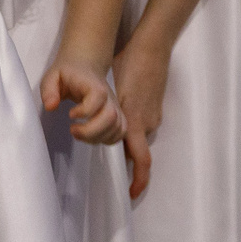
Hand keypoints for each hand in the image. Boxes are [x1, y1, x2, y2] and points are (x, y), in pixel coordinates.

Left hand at [40, 55, 125, 145]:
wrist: (85, 67)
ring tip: (79, 134)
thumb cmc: (68, 74)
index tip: (70, 114)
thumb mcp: (52, 77)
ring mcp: (114, 107)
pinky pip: (120, 132)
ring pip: (117, 128)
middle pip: (111, 117)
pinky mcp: (117, 116)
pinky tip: (92, 137)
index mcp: (94, 85)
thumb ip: (48, 90)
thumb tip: (50, 107)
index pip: (98, 97)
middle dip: (91, 131)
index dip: (85, 110)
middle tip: (73, 130)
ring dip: (97, 138)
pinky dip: (108, 139)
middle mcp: (108, 97)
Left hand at [111, 40, 168, 198]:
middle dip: (122, 156)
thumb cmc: (130, 65)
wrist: (152, 47)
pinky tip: (117, 113)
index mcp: (136, 121)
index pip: (141, 160)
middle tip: (102, 152)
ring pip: (135, 136)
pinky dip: (129, 126)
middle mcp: (148, 122)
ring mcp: (154, 115)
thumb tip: (86, 121)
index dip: (139, 180)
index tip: (131, 194)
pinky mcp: (155, 107)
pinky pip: (140, 124)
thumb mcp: (111, 88)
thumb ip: (101, 109)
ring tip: (104, 127)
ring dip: (123, 137)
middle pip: (134, 149)